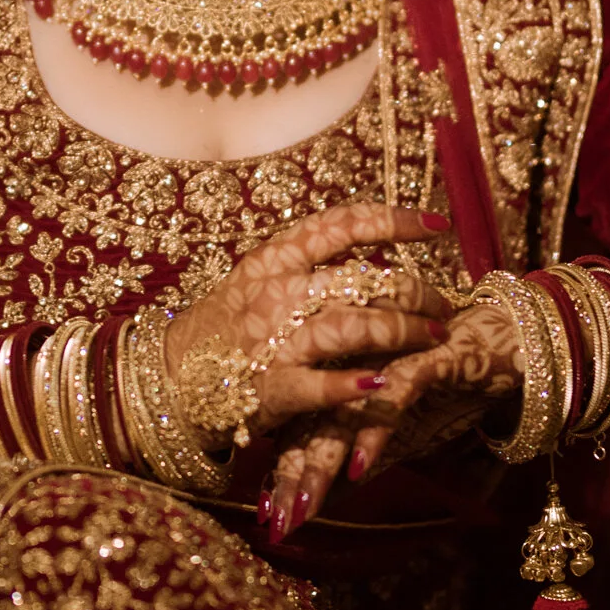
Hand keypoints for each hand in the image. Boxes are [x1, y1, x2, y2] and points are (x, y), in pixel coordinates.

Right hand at [162, 199, 452, 451]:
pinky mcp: (268, 388)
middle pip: (364, 280)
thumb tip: (372, 248)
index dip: (394, 221)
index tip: (436, 225)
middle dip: (415, 292)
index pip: (343, 224)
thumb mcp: (258, 278)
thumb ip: (308, 264)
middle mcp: (277, 292)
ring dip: (401, 332)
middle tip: (442, 306)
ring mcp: (272, 340)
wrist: (167, 379)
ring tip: (432, 338)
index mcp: (276, 258)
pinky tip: (383, 387)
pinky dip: (353, 386)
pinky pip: (318, 385)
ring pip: (353, 326)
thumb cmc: (225, 327)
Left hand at [264, 294, 521, 540]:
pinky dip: (375, 431)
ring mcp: (389, 355)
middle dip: (293, 474)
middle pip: (311, 420)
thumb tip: (333, 496)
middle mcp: (359, 361)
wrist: (513, 344)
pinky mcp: (427, 354)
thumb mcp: (408, 430)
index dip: (283, 470)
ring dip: (323, 462)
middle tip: (281, 521)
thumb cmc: (453, 386)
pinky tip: (359, 467)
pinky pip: (393, 394)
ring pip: (343, 411)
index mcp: (347, 375)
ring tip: (307, 506)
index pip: (302, 426)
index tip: (270, 517)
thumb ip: (370, 454)